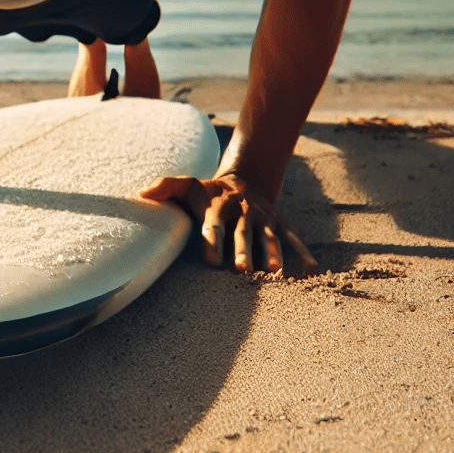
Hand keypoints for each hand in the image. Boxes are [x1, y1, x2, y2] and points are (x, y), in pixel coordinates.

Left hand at [139, 173, 316, 273]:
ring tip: (275, 273)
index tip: (210, 259)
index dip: (211, 241)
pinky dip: (304, 253)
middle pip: (242, 234)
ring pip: (269, 238)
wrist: (243, 179)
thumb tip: (141, 193)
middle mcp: (243, 213)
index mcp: (218, 208)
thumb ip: (165, 188)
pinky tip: (313, 270)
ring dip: (272, 254)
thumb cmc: (208, 192)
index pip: (213, 226)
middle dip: (242, 251)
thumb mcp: (187, 185)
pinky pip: (293, 238)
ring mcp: (264, 218)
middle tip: (242, 270)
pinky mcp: (279, 223)